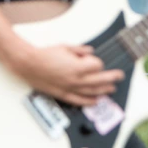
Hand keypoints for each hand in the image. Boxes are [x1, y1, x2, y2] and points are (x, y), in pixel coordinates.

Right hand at [10, 44, 124, 105]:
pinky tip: (96, 100)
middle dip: (111, 77)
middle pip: (99, 80)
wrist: (28, 63)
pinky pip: (78, 100)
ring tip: (112, 88)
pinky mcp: (62, 94)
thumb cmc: (45, 54)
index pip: (97, 65)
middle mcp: (74, 79)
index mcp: (76, 66)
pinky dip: (89, 101)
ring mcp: (69, 88)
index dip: (97, 62)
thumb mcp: (65, 47)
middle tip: (120, 75)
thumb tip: (90, 51)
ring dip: (104, 90)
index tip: (94, 60)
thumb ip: (80, 50)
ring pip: (91, 91)